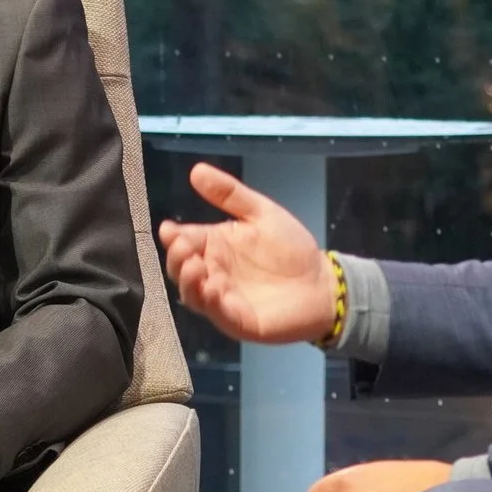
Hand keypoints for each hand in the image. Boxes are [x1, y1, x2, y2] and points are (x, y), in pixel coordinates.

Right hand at [157, 163, 334, 343]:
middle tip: (182, 247)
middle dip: (176, 259)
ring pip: (193, 294)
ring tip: (194, 266)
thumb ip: (230, 194)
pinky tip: (214, 287)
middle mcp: (212, 273)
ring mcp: (222, 299)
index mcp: (215, 246)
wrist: (322, 283)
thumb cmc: (291, 249)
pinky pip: (218, 313)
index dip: (173, 236)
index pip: (184, 240)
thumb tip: (196, 170)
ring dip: (189, 281)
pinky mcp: (237, 321)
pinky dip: (212, 302)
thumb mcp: (262, 213)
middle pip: (181, 269)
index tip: (168, 229)